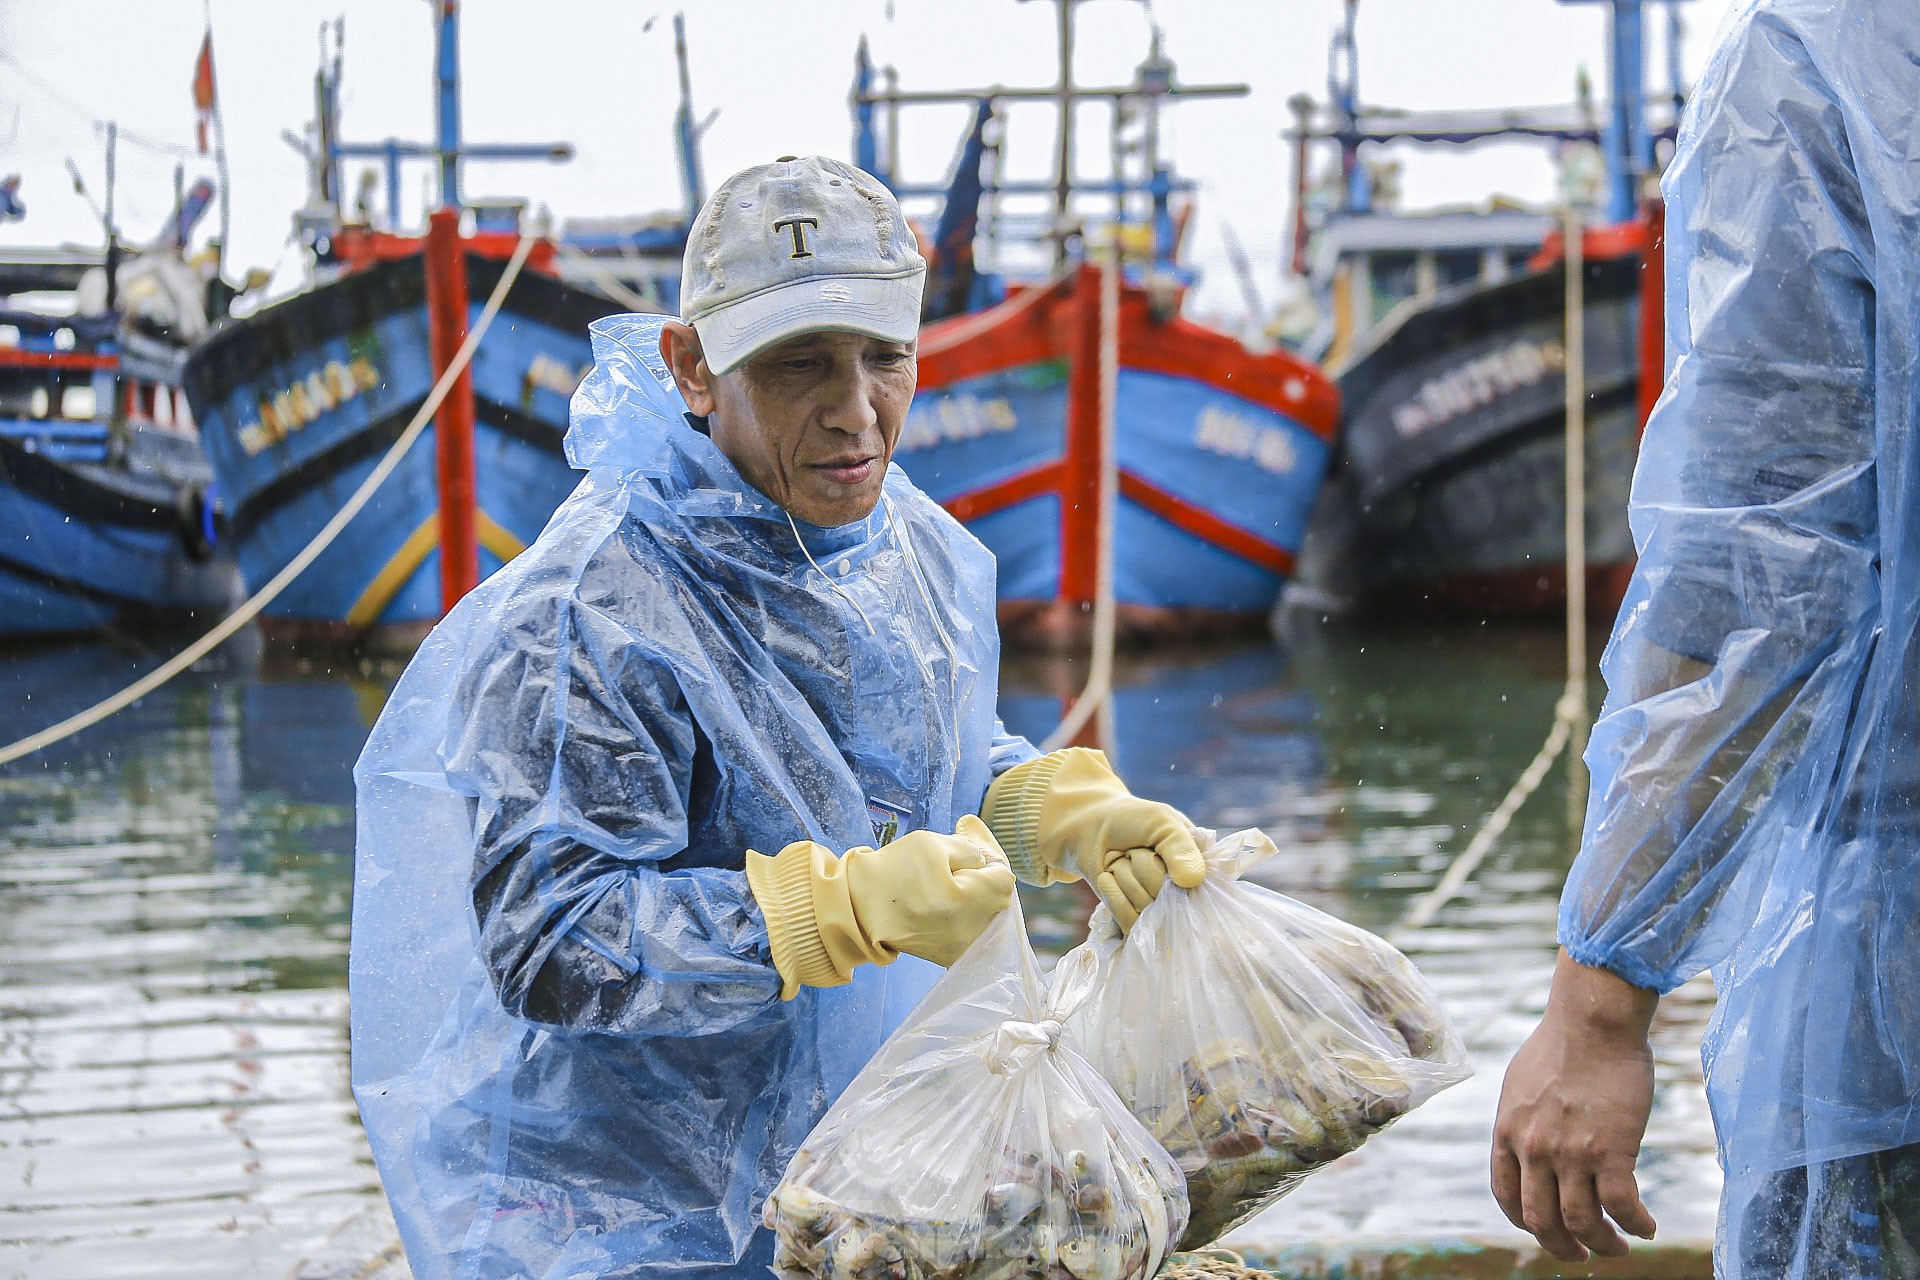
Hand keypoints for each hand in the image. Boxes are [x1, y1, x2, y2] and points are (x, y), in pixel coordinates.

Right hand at [746, 817, 1015, 996]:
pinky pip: (976, 929)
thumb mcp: (931, 845)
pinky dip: (970, 910)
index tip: (967, 839)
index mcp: (968, 903)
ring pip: (990, 912)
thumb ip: (969, 847)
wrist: (856, 911)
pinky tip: (950, 897)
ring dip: (978, 891)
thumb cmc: (891, 873)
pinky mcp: (952, 956)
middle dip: (984, 872)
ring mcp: (963, 949)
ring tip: (951, 875)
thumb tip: (987, 856)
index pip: (1003, 875)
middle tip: (959, 854)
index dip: (988, 853)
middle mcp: (972, 932)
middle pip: (999, 895)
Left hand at [982, 748, 1205, 931]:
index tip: (1155, 850)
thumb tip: (1194, 882)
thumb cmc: (1127, 815)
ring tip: (1119, 860)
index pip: (1198, 884)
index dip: (1174, 869)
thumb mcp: (1159, 820)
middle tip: (1131, 851)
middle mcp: (1178, 889)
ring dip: (1125, 880)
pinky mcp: (1125, 913)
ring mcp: (1152, 904)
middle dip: (1144, 870)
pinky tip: (1107, 875)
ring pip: (1145, 908)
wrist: (1083, 821)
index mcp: (1195, 863)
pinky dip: (1113, 894)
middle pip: (1168, 897)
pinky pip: (1126, 918)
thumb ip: (1179, 846)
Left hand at [1491, 950, 1659, 1260]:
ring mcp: (1570, 1152)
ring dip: (1603, 1245)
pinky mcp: (1610, 1150)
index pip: (1507, 1196)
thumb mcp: (1521, 1083)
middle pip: (1540, 1220)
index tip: (1545, 1230)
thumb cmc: (1562, 1042)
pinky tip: (1647, 1227)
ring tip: (1619, 1247)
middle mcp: (1533, 1149)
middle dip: (1562, 1246)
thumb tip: (1525, 1136)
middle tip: (1582, 1254)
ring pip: (1582, 1223)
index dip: (1526, 1222)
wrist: (1592, 1020)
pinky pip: (1622, 1207)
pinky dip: (1635, 1225)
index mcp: (1508, 1132)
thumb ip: (1521, 1118)